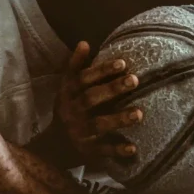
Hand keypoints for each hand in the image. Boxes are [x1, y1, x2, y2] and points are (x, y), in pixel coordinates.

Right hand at [51, 41, 142, 168]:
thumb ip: (75, 66)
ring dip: (119, 119)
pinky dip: (117, 150)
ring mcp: (80, 132)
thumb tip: (85, 42)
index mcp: (68, 94)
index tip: (122, 63)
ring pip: (98, 125)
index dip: (101, 71)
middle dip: (113, 89)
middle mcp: (72, 112)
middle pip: (91, 99)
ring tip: (139, 114)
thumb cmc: (67, 108)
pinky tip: (133, 148)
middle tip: (135, 80)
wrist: (53, 146)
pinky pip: (103, 151)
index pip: (83, 79)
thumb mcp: (66, 87)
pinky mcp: (87, 152)